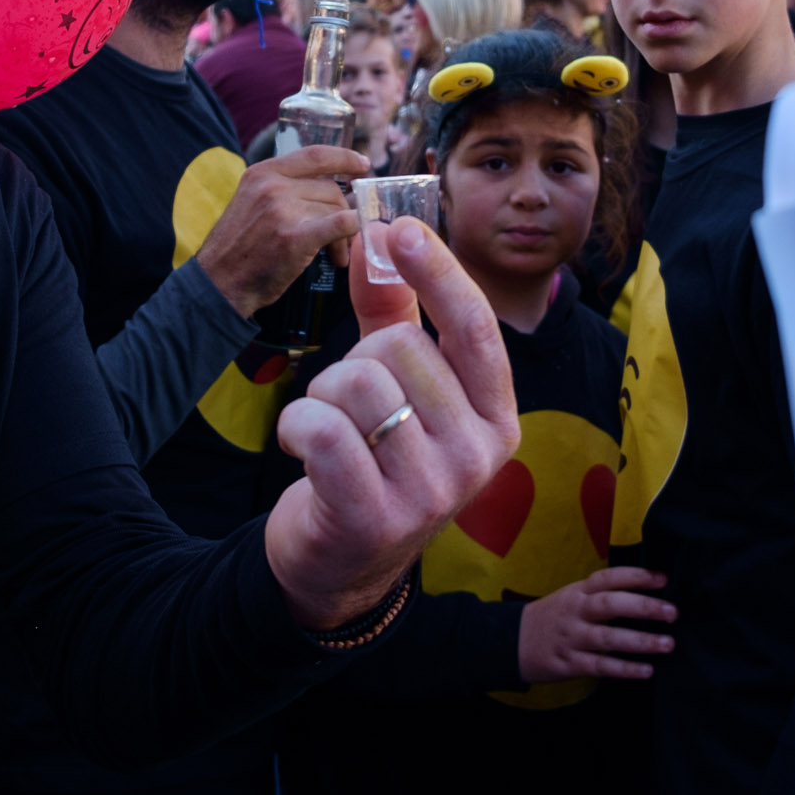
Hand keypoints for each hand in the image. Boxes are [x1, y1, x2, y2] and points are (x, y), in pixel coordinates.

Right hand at [196, 145, 368, 316]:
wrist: (218, 283)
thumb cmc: (239, 249)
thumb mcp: (251, 202)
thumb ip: (282, 189)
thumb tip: (330, 189)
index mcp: (263, 172)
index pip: (314, 155)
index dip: (344, 157)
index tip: (362, 164)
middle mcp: (273, 185)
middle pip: (330, 189)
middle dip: (342, 213)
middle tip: (340, 240)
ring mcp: (283, 209)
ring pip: (336, 210)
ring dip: (342, 236)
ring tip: (334, 256)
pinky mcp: (295, 237)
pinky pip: (340, 224)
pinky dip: (352, 231)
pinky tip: (346, 249)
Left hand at [264, 218, 519, 629]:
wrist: (342, 566)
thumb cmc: (374, 459)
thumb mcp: (397, 387)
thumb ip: (393, 313)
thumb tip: (375, 237)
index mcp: (498, 418)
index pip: (476, 327)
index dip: (437, 271)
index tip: (399, 229)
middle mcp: (478, 456)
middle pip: (401, 349)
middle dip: (355, 360)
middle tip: (350, 406)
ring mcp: (431, 492)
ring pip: (357, 382)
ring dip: (322, 394)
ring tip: (329, 431)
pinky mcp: (375, 519)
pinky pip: (321, 428)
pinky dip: (296, 424)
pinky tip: (300, 447)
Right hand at [517, 568, 676, 681]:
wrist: (511, 641)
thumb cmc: (553, 617)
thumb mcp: (572, 597)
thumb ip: (601, 595)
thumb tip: (646, 594)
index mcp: (578, 591)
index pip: (608, 578)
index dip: (636, 576)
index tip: (664, 579)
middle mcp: (575, 611)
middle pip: (610, 605)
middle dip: (644, 607)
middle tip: (672, 613)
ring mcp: (571, 638)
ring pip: (608, 638)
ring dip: (640, 641)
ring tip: (668, 644)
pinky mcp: (568, 663)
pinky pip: (600, 666)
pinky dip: (624, 669)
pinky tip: (647, 671)